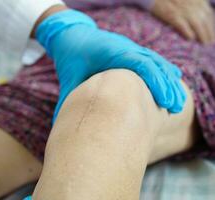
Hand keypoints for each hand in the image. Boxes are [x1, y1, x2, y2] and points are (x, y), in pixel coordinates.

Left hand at [36, 10, 185, 120]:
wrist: (73, 38)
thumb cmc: (71, 60)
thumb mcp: (70, 79)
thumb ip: (71, 98)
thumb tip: (66, 127)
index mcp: (109, 53)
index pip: (139, 64)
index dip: (154, 81)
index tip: (163, 101)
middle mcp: (123, 48)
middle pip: (152, 63)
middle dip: (165, 85)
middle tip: (174, 107)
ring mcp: (129, 48)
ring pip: (155, 61)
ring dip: (167, 80)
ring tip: (176, 102)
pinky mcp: (131, 51)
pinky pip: (151, 59)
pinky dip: (163, 71)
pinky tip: (172, 83)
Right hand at [152, 0, 214, 44]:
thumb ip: (192, 4)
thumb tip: (200, 16)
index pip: (208, 12)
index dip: (211, 23)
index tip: (212, 32)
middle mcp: (192, 3)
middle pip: (205, 19)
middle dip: (209, 31)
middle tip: (210, 42)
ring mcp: (183, 9)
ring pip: (197, 24)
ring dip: (202, 34)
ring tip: (204, 43)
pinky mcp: (172, 15)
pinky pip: (183, 25)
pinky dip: (188, 32)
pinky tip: (191, 39)